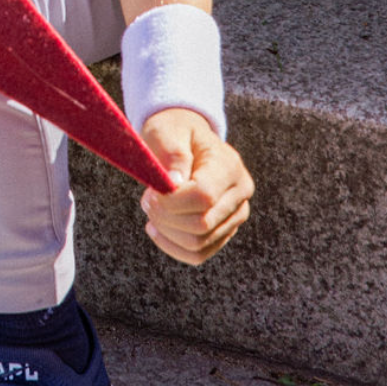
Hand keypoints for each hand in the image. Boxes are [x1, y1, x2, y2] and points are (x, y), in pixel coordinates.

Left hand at [139, 107, 252, 265]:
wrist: (186, 139)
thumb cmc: (174, 132)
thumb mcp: (168, 131)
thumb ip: (173, 153)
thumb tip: (174, 182)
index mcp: (229, 166)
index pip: (204, 196)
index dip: (172, 201)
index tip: (151, 192)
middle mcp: (240, 193)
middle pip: (202, 224)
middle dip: (166, 217)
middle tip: (147, 200)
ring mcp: (235, 215)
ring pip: (199, 243)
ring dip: (167, 232)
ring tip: (151, 211)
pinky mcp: (224, 231)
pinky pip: (199, 254)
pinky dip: (173, 246)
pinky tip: (157, 229)